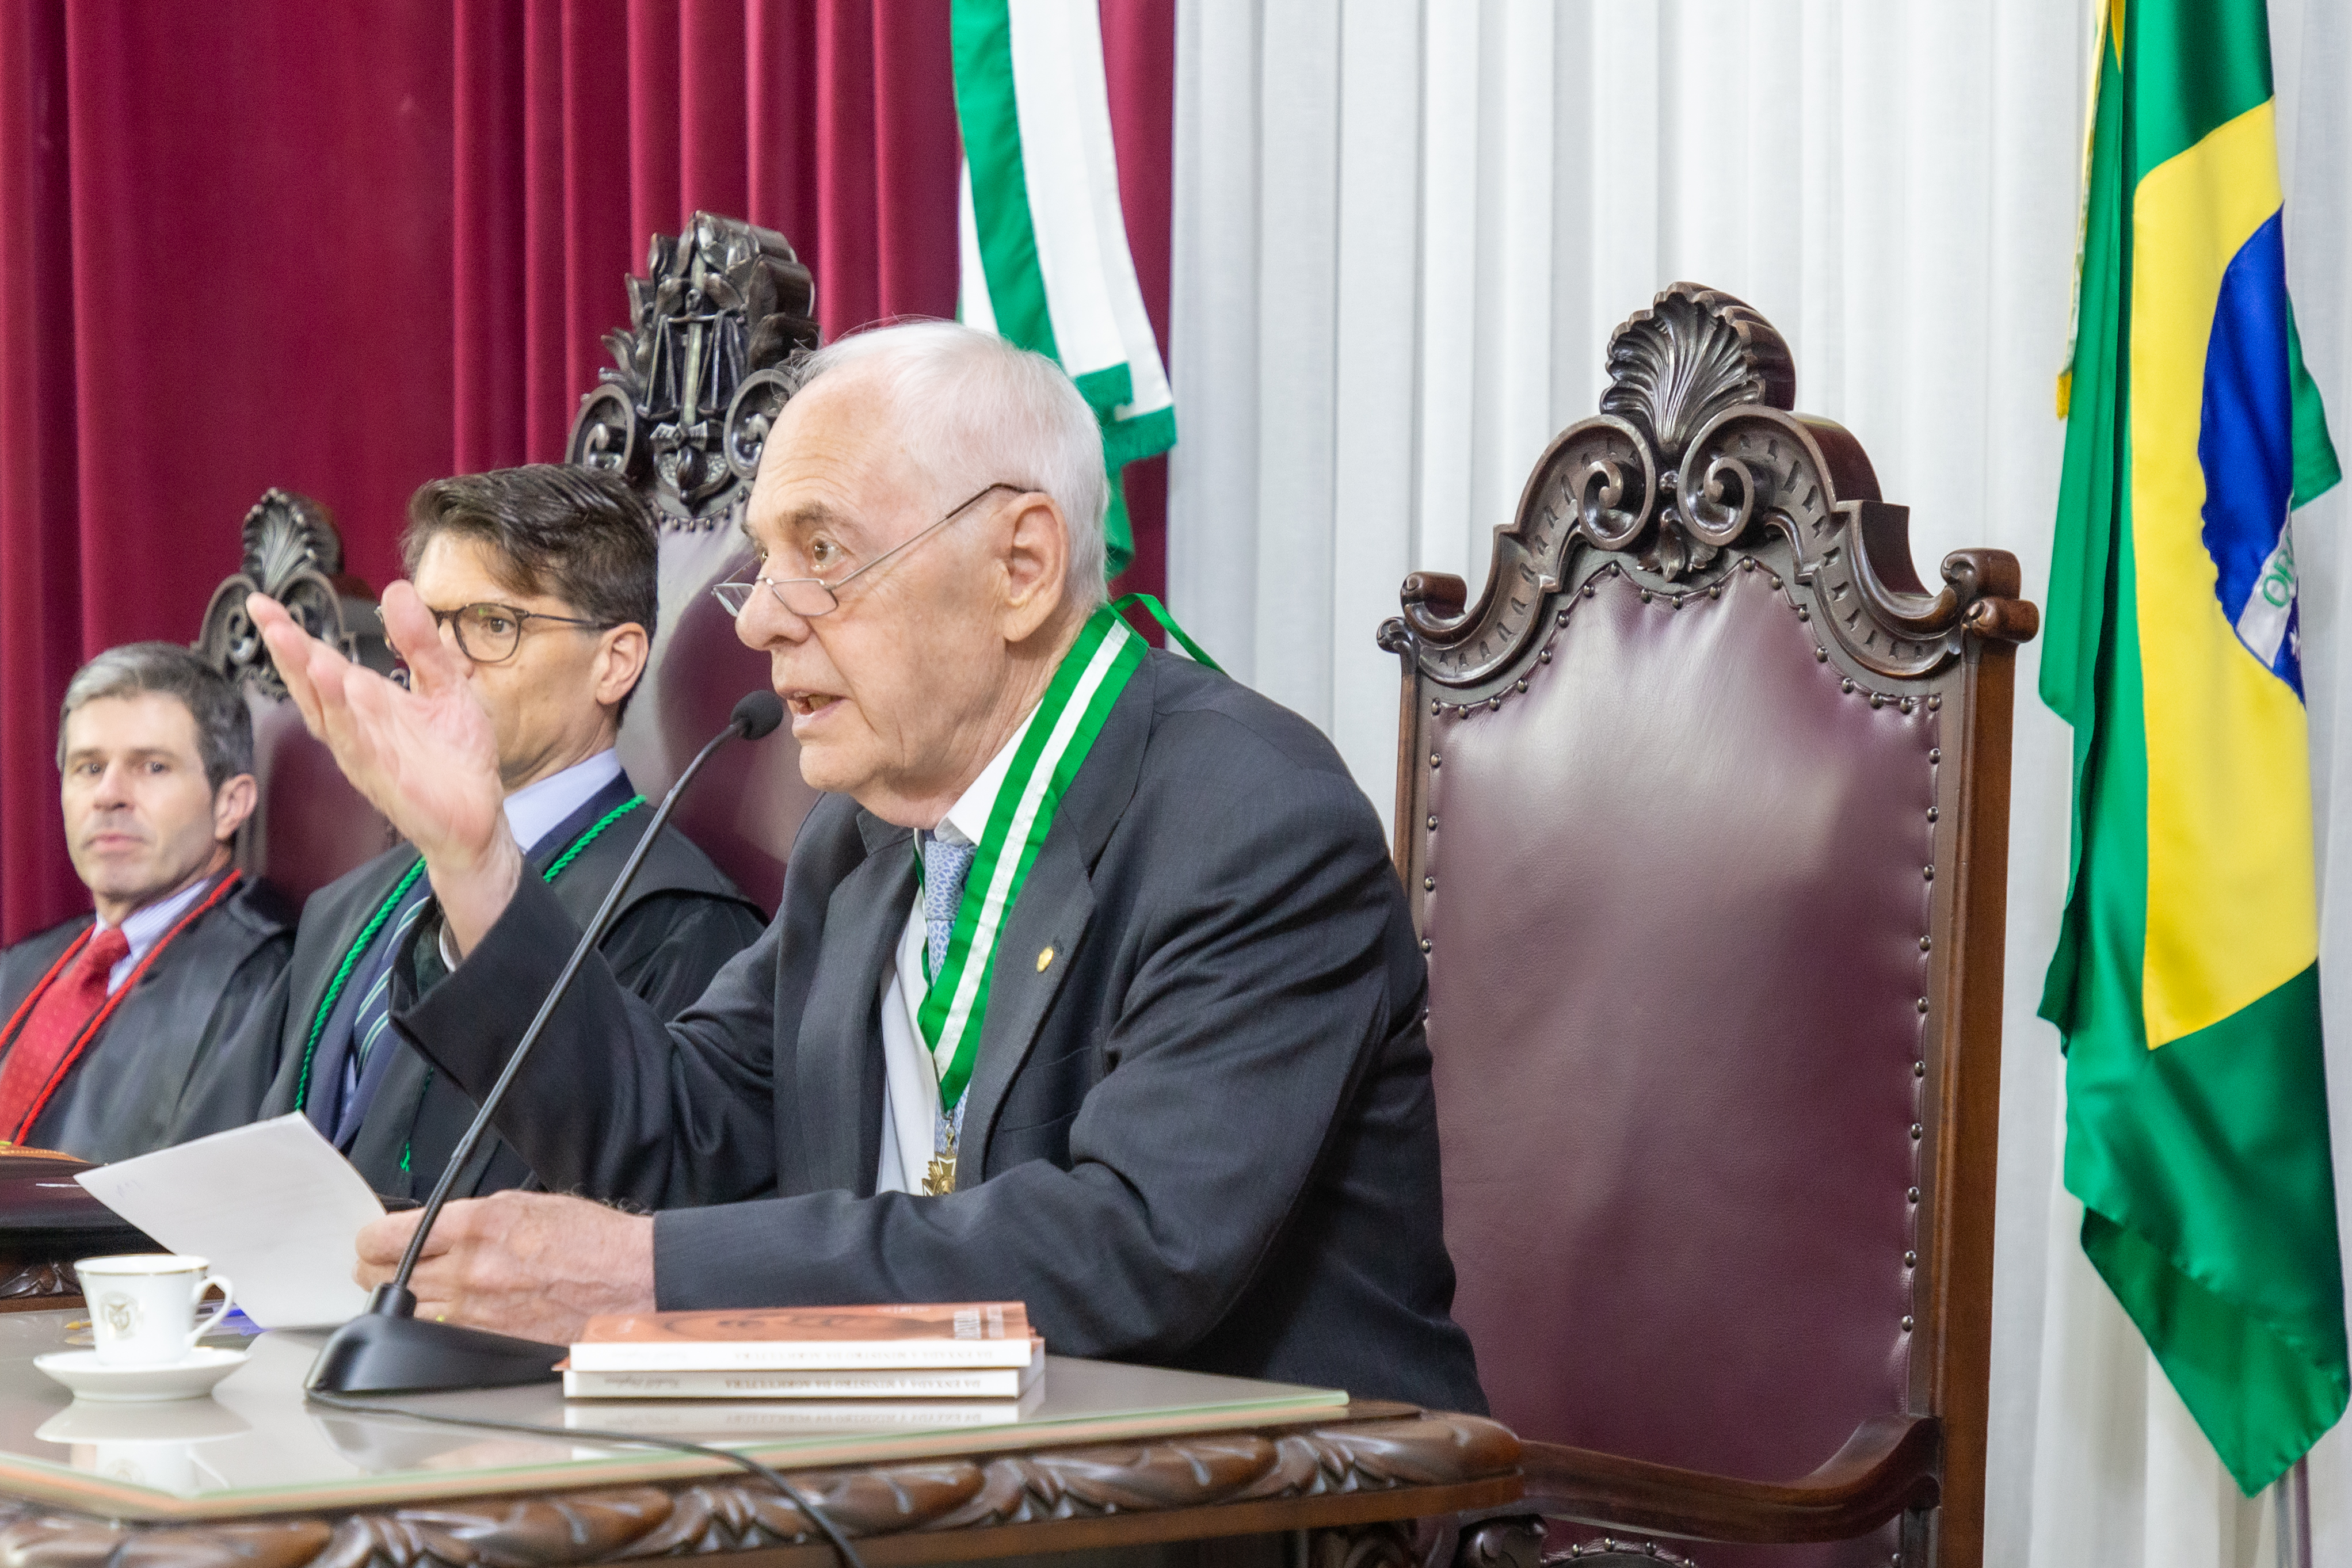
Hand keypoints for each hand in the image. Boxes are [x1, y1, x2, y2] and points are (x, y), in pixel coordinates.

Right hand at [247, 585, 519, 951]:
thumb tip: (398, 590)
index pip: (321, 662)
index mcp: (366, 702)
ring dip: (310, 681)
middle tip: (266, 614)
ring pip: (328, 715)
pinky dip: (345, 720)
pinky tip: (335, 692)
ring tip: (293, 642)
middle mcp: (356, 727)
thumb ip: (422, 644)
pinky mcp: (385, 779)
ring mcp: (366, 754)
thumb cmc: (455, 756)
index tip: (263, 603)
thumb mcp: (445, 686)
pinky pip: (359, 747)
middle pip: (312, 685)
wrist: (479, 814)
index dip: (292, 635)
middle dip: (288, 651)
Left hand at [354, 1191, 655, 1342]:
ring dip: (405, 1299)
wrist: (631, 1281)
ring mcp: (477, 1311)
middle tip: (384, 1266)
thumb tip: (431, 1229)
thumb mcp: (525, 1204)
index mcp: (478, 1223)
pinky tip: (451, 1311)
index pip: (386, 1236)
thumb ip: (470, 1218)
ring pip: (406, 1310)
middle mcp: (471, 1269)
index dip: (369, 1240)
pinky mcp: (489, 1340)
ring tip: (418, 1289)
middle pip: (384, 1277)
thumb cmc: (591, 1241)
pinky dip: (436, 1322)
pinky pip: (439, 1333)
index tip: (370, 1242)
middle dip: (378, 1270)